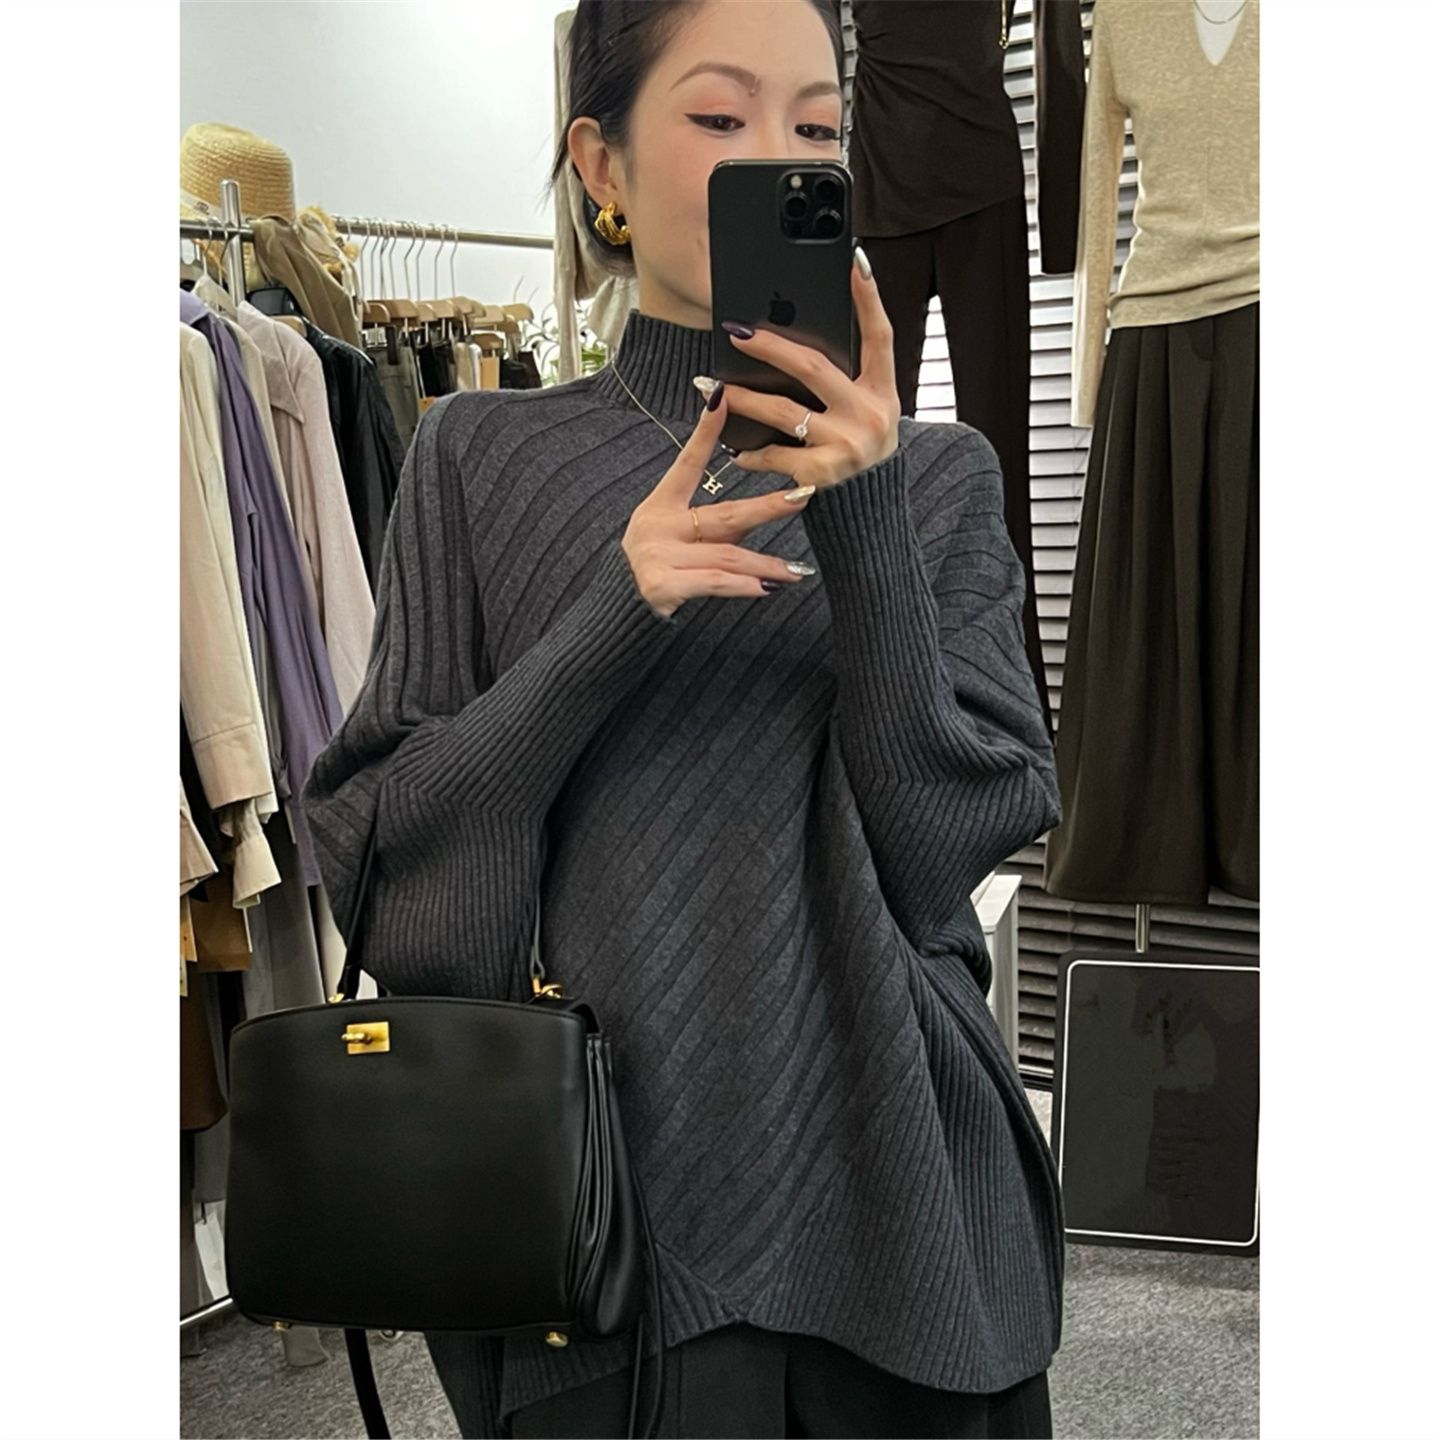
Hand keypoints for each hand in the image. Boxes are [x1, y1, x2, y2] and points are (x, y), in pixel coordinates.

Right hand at [622, 381, 817, 619]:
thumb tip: (766, 512)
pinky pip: (714, 582)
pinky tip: (766, 589)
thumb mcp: (679, 542)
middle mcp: (656, 525)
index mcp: (658, 507)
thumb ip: (716, 528)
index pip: (687, 463)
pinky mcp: (661, 586)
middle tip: (803, 496)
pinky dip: (744, 586)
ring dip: (766, 563)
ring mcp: (657, 555)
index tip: (722, 397)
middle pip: (724, 514)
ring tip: (796, 571)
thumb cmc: (654, 576)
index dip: (705, 431)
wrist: (616, 618)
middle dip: (768, 507)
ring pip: (726, 554)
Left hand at [718, 248, 901, 489]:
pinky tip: (733, 448)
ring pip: (782, 412)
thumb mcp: (867, 414)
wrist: (868, 514)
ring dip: (743, 398)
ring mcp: (846, 446)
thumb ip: (843, 383)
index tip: (856, 260)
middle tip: (735, 332)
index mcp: (883, 393)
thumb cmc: (859, 453)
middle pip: (812, 367)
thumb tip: (789, 346)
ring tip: (713, 388)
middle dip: (769, 347)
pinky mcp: (821, 474)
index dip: (869, 298)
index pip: (880, 336)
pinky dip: (751, 452)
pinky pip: (774, 454)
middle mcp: (869, 415)